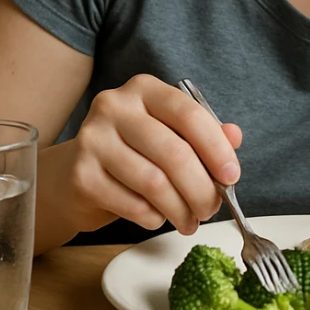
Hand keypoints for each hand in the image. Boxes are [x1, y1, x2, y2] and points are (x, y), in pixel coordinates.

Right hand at [54, 74, 242, 235]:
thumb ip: (204, 131)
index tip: (232, 175)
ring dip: (180, 209)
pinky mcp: (81, 175)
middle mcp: (115, 106)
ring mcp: (93, 139)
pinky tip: (158, 218)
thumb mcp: (170, 132)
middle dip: (201, 188)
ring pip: (154, 183)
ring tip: (190, 221)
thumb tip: (234, 136)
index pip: (189, 114)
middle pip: (174, 153)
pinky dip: (153, 217)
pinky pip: (131, 204)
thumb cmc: (134, 150)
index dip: (216, 148)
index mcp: (144, 89)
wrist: (75, 172)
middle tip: (211, 208)